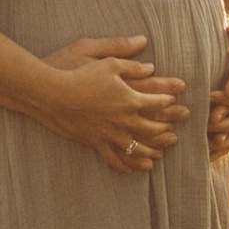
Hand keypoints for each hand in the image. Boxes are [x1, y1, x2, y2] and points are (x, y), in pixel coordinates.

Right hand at [31, 38, 187, 173]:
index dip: (169, 97)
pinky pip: (115, 159)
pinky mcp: (96, 143)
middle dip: (167, 128)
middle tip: (176, 130)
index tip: (177, 96)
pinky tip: (134, 168)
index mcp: (129, 98)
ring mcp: (110, 134)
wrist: (51, 95)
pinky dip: (126, 165)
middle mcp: (123, 119)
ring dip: (153, 150)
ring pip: (138, 148)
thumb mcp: (105, 60)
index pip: (157, 100)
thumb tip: (150, 62)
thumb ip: (129, 61)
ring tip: (161, 152)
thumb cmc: (77, 74)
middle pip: (153, 128)